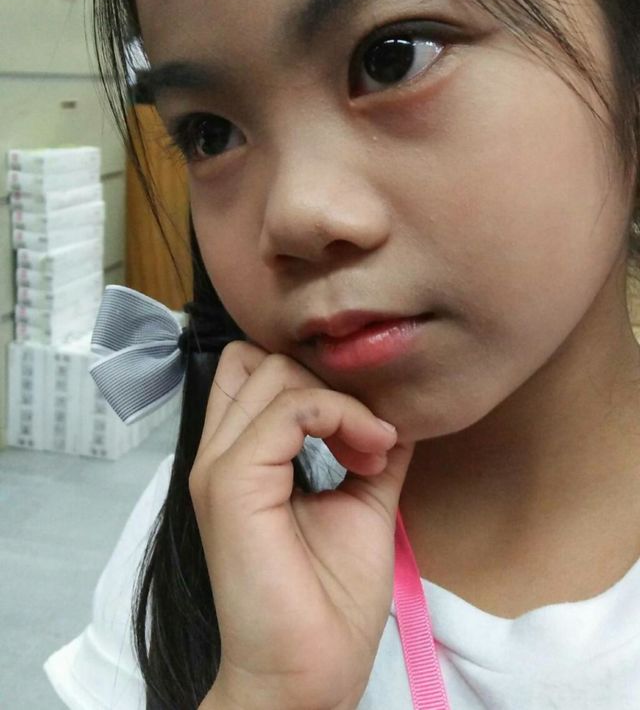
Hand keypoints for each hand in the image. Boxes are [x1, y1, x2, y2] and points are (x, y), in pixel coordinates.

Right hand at [190, 341, 414, 709]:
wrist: (307, 675)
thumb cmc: (329, 601)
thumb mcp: (360, 503)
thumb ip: (368, 450)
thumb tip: (397, 408)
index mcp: (242, 457)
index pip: (256, 370)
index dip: (312, 377)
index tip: (362, 423)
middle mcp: (221, 452)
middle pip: (266, 360)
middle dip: (327, 382)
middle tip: (368, 436)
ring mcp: (220, 466)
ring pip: (277, 374)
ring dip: (340, 400)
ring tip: (371, 450)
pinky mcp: (231, 484)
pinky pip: (290, 411)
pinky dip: (340, 416)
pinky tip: (368, 455)